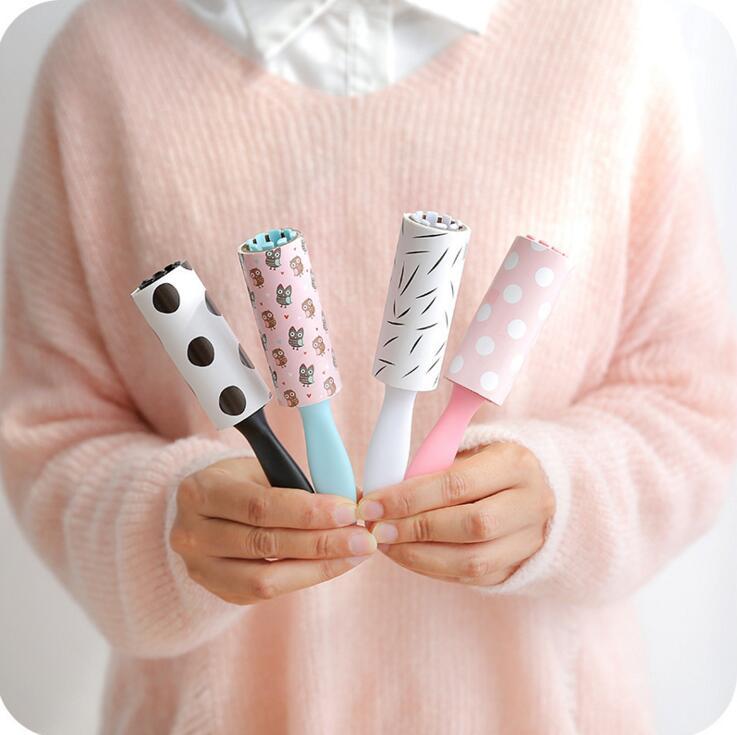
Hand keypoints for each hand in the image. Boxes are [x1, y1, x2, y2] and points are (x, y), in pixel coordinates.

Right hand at [171, 458, 375, 603]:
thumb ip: (304, 484)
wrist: (204, 509)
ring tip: (355, 554)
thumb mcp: (264, 470)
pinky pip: (265, 592)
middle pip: (264, 543)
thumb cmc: (242, 483)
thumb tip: (359, 500)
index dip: (307, 511)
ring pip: (264, 578)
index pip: (260, 506)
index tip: (349, 511)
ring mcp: (200, 568)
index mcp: (201, 491)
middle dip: (320, 542)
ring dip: (318, 566)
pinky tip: (333, 564)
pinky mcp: (217, 591)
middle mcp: (191, 533)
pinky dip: (304, 577)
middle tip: (363, 538)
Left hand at [357, 443, 553, 586]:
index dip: (409, 497)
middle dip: (414, 528)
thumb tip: (380, 496)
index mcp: (515, 464)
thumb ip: (429, 470)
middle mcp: (532, 503)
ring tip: (386, 545)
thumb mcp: (462, 454)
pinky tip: (406, 555)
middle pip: (469, 525)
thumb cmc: (482, 466)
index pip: (456, 484)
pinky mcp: (518, 567)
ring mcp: (530, 540)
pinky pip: (471, 577)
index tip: (372, 503)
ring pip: (472, 560)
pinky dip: (432, 568)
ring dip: (419, 555)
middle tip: (377, 529)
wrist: (528, 488)